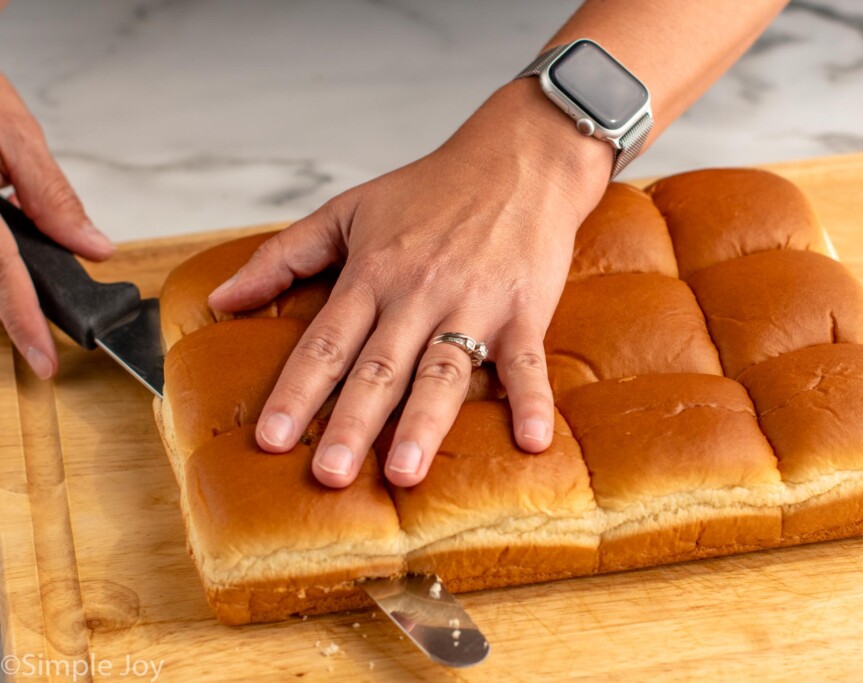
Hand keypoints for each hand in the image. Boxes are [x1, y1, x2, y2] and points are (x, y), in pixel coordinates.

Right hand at [0, 75, 114, 378]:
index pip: (4, 276)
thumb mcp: (12, 131)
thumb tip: (94, 247)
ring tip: (32, 307)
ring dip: (7, 281)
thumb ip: (51, 194)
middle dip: (17, 309)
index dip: (25, 324)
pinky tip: (16, 260)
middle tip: (43, 343)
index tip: (45, 363)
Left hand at [209, 80, 611, 486]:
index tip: (272, 439)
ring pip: (442, 371)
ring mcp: (474, 303)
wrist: (518, 159)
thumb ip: (283, 255)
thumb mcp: (348, 209)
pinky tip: (533, 440)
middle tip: (329, 475)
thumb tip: (222, 300)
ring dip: (424, 423)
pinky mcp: (525, 310)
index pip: (326, 342)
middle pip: (379, 367)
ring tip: (404, 473)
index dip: (297, 391)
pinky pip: (526, 362)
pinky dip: (532, 400)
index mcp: (373, 273)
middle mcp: (419, 294)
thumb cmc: (432, 189)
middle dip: (352, 423)